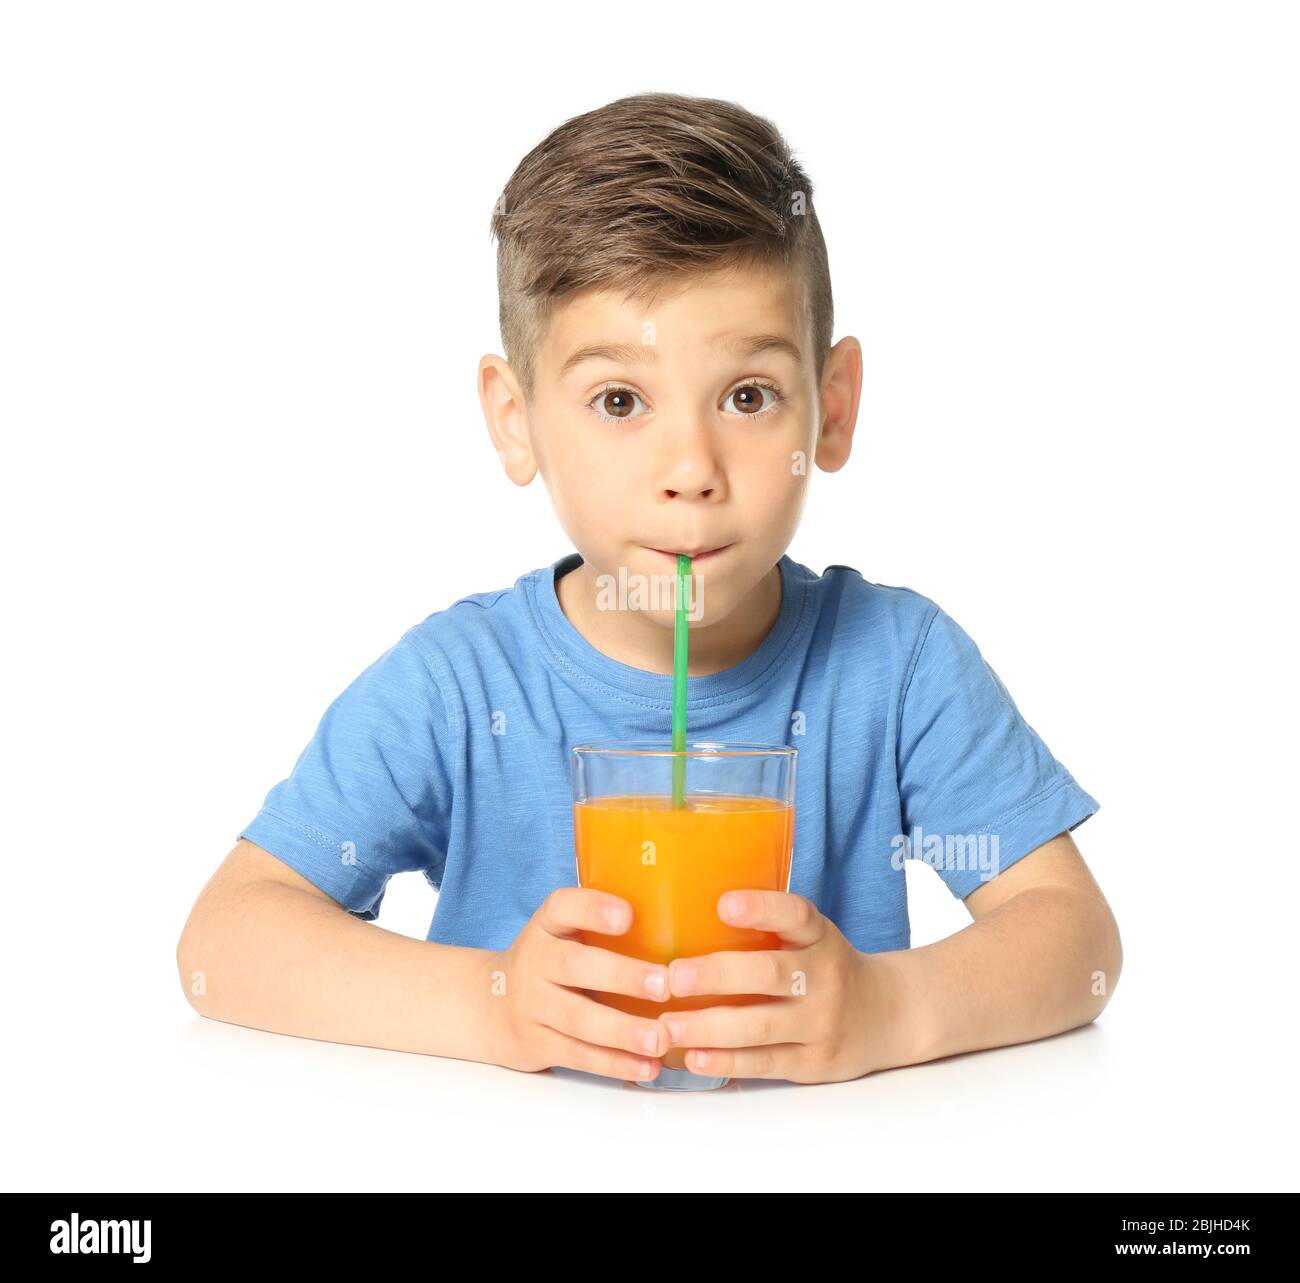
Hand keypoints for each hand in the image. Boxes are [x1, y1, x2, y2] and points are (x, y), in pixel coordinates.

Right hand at [479, 887, 671, 1083]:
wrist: (490, 1007)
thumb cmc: (550, 963)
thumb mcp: (563, 934)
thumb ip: (601, 927)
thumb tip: (683, 918)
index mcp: (546, 926)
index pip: (563, 907)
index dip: (593, 908)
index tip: (628, 915)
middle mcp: (534, 961)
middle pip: (574, 966)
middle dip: (622, 976)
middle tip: (665, 985)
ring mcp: (531, 1005)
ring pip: (577, 1019)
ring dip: (623, 1031)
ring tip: (661, 1037)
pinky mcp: (536, 1044)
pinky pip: (577, 1054)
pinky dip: (614, 1063)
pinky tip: (647, 1065)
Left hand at [657, 890, 897, 1083]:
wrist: (889, 1015)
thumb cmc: (826, 968)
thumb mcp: (811, 937)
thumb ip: (766, 928)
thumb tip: (683, 911)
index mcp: (819, 937)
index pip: (796, 915)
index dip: (761, 908)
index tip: (723, 904)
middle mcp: (824, 977)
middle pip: (770, 973)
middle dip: (717, 974)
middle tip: (672, 976)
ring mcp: (820, 1023)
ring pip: (761, 1026)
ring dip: (708, 1027)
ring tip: (666, 1026)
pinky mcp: (813, 1062)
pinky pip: (764, 1062)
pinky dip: (725, 1061)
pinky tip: (692, 1056)